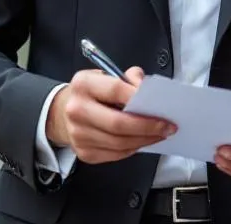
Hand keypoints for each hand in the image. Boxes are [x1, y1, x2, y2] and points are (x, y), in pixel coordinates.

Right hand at [46, 67, 175, 163]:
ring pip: (120, 143)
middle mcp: (77, 110)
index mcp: (83, 84)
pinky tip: (143, 141)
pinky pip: (116, 154)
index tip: (160, 104)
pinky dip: (134, 148)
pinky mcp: (84, 153)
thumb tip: (147, 89)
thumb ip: (128, 79)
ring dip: (145, 140)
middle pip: (118, 123)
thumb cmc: (91, 93)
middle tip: (167, 126)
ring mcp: (78, 134)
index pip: (115, 90)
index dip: (139, 97)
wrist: (63, 113)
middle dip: (147, 126)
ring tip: (161, 134)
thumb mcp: (105, 76)